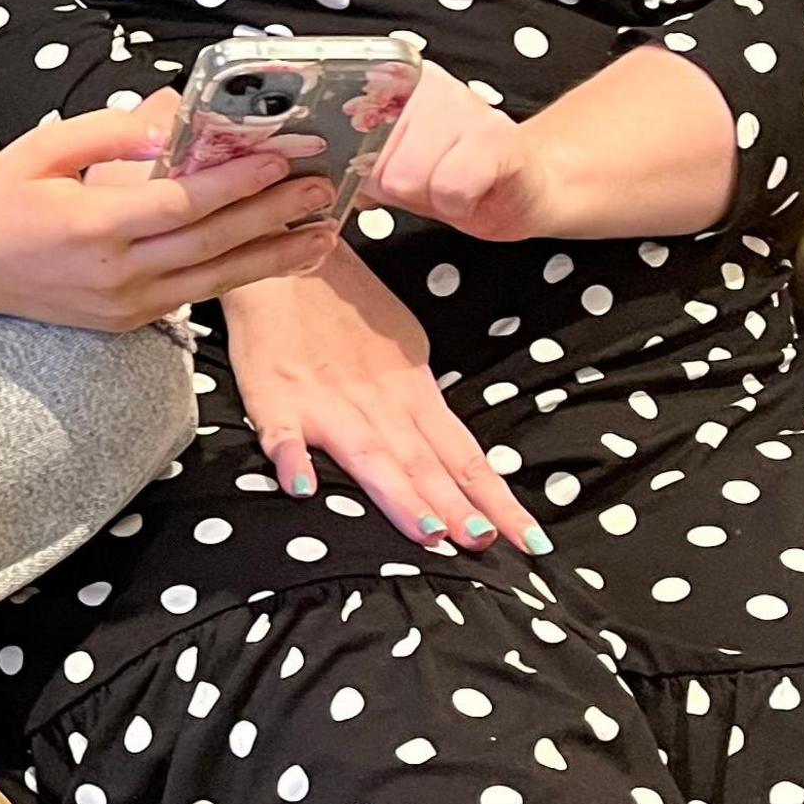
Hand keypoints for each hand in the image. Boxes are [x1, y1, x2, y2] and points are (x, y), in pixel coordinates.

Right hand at [0, 100, 339, 329]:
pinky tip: (274, 257)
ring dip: (273, 256)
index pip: (181, 205)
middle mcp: (115, 274)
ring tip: (324, 235)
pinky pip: (194, 293)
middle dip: (273, 216)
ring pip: (214, 278)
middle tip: (323, 190)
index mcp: (91, 226)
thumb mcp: (44, 146)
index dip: (236, 184)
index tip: (281, 159)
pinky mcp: (128, 320)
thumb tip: (176, 119)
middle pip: (211, 244)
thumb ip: (113, 131)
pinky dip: (239, 274)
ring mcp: (124, 305)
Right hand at [221, 241, 542, 554]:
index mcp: (413, 393)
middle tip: (484, 542)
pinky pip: (282, 433)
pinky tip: (302, 487)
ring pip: (368, 454)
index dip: (495, 498)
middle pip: (423, 463)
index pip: (463, 456)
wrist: (286, 262)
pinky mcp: (274, 398)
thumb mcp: (401, 352)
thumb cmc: (345, 309)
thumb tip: (456, 458)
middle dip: (455, 506)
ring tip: (427, 532)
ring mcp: (326, 402)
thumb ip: (421, 405)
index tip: (529, 540)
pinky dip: (292, 458)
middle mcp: (379, 403)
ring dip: (398, 494)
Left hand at [364, 59, 558, 240]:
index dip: (368, 172)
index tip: (395, 173)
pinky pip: (450, 186)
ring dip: (431, 198)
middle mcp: (428, 86)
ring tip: (454, 187)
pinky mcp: (496, 137)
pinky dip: (457, 204)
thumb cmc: (459, 177)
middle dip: (402, 189)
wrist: (525, 187)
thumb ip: (360, 165)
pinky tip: (473, 193)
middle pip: (378, 164)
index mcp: (397, 86)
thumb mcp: (397, 172)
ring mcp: (464, 105)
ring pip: (409, 176)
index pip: (347, 138)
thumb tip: (327, 177)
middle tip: (434, 183)